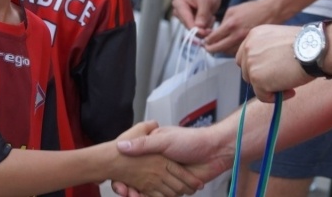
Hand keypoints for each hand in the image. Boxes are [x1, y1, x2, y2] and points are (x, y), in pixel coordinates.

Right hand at [112, 125, 230, 196]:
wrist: (215, 150)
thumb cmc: (190, 140)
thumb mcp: (164, 140)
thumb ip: (144, 143)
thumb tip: (121, 145)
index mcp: (156, 151)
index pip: (134, 163)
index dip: (125, 172)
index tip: (116, 181)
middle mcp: (161, 164)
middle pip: (140, 178)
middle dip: (130, 186)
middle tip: (122, 191)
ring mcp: (169, 176)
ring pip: (150, 189)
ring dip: (140, 194)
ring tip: (130, 195)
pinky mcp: (178, 186)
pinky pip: (162, 195)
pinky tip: (143, 196)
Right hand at [171, 0, 220, 35]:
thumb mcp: (206, 1)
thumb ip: (202, 14)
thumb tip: (199, 27)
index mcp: (179, 4)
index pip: (186, 20)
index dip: (195, 28)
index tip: (205, 32)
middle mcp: (179, 12)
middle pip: (189, 27)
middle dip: (202, 26)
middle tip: (212, 18)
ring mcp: (185, 18)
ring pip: (195, 30)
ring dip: (206, 25)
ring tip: (210, 15)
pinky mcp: (191, 22)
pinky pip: (199, 30)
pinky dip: (207, 26)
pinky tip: (209, 17)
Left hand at [204, 0, 280, 54]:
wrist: (270, 11)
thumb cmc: (252, 9)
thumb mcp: (232, 11)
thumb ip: (222, 22)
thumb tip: (214, 33)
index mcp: (231, 25)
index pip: (213, 39)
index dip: (206, 41)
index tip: (204, 41)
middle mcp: (237, 36)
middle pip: (218, 49)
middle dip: (210, 49)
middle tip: (208, 48)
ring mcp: (244, 42)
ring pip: (227, 53)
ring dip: (221, 50)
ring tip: (218, 47)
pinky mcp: (250, 45)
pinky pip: (237, 52)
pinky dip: (231, 51)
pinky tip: (230, 46)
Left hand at [236, 25, 311, 101]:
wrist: (314, 49)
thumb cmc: (306, 44)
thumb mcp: (280, 40)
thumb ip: (268, 51)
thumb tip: (266, 69)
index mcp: (254, 35)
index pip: (244, 56)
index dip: (256, 67)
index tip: (269, 72)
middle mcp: (248, 47)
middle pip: (246, 71)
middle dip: (261, 78)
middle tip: (280, 80)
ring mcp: (250, 63)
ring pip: (254, 84)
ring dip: (269, 88)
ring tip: (288, 85)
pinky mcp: (256, 78)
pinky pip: (262, 96)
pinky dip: (275, 97)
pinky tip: (290, 90)